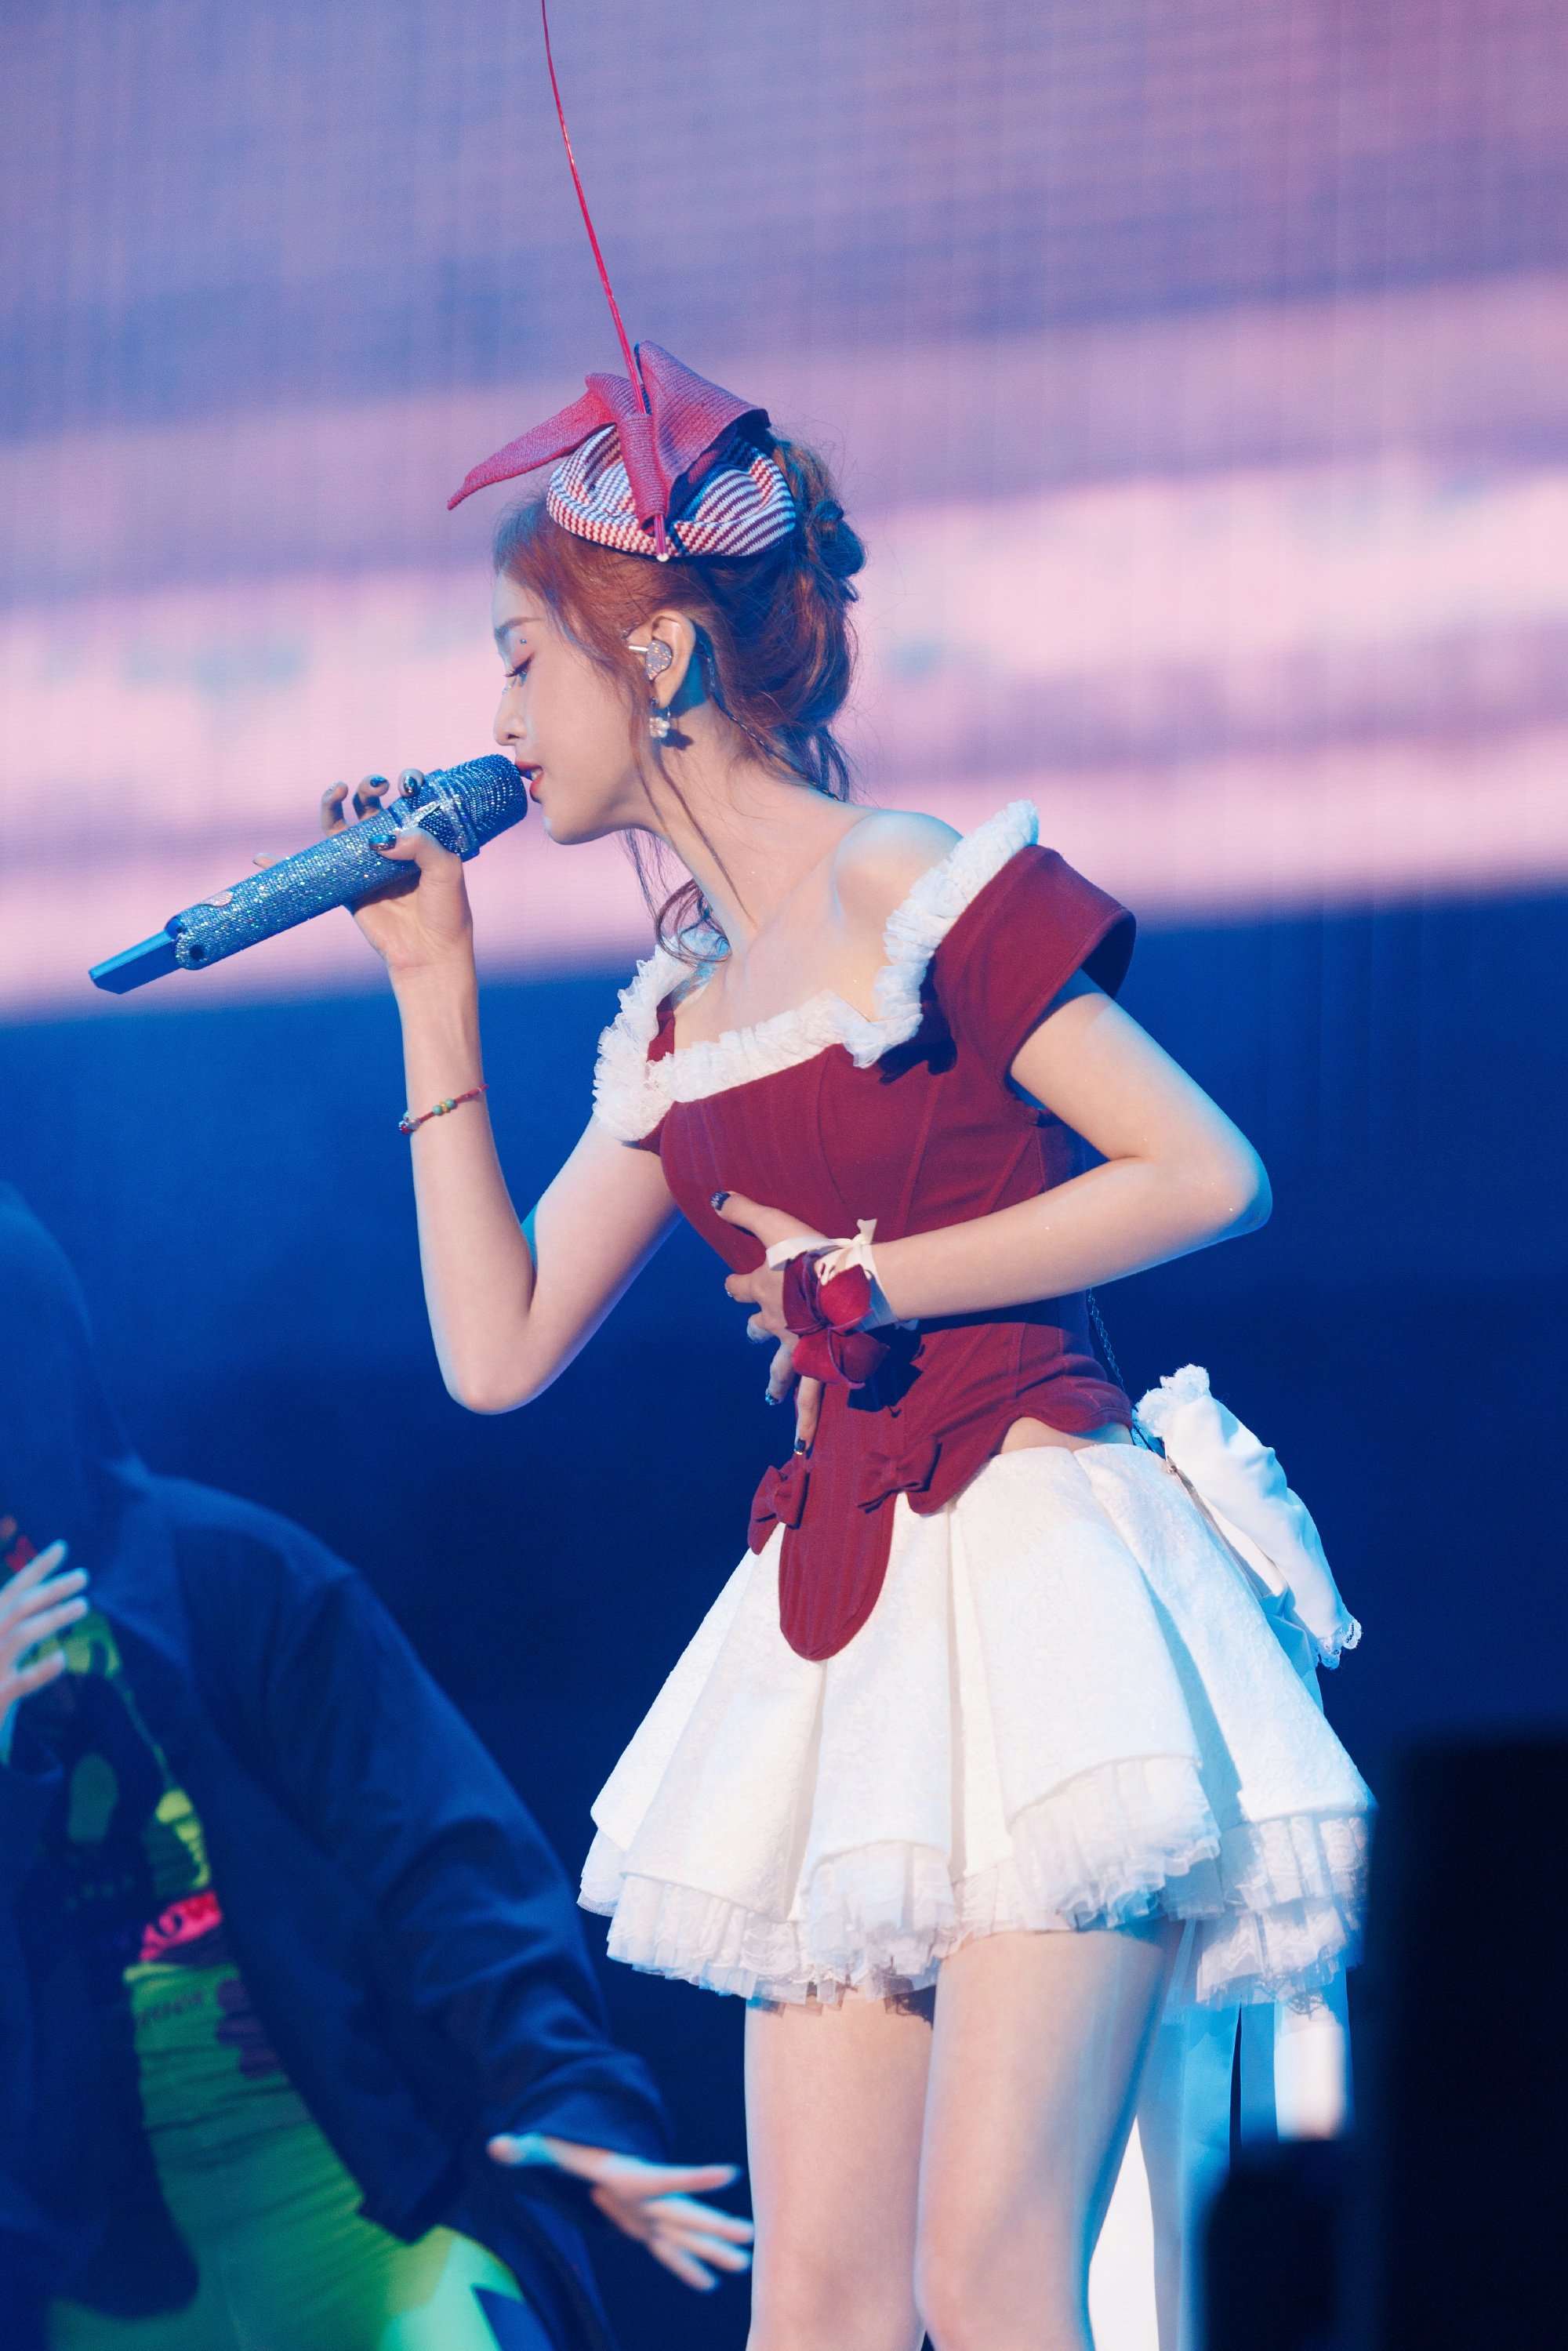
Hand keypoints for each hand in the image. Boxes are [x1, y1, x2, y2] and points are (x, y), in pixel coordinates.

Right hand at [1, 1543, 87, 1748]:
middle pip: (20, 1607)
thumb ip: (15, 1621)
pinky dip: (41, 1670)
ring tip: (84, 1605)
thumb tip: (45, 1595)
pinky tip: (62, 1658)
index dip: (36, 1568)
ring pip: (23, 1635)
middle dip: (52, 1588)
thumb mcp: (1, 1645)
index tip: (62, 1547)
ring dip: (54, 1616)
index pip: (12, 1590)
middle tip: (83, 1575)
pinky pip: (22, 1682)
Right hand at [258, 771, 478, 979]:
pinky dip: (285, 863)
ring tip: (336, 790)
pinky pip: (315, 868)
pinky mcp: (347, 887)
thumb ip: (420, 844)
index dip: (405, 783)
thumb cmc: (446, 912)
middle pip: (369, 806)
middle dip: (369, 788)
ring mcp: (366, 865)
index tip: (406, 783)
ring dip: (332, 803)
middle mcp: (392, 846)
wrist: (430, 955)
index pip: (408, 800)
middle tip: (376, 786)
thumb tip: (380, 838)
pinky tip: (263, 857)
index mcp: (419, 838)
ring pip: (340, 827)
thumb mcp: (445, 870)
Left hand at [487, 2135, 752, 2292]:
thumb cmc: (566, 2147)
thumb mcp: (545, 2146)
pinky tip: (710, 2284)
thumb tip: (498, 2145)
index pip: (667, 2177)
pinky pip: (670, 2251)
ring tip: (745, 2265)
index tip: (730, 2172)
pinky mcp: (644, 2227)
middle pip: (687, 2213)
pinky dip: (690, 2267)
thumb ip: (525, 2146)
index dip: (696, 2176)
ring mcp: (650, 2214)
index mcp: (630, 2177)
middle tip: (751, 2235)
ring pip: (687, 2234)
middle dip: (717, 2225)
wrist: (586, 2148)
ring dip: (714, 2249)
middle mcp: (647, 2197)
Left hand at [714, 1190, 826, 1445]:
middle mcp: (776, 1322)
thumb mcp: (773, 1224)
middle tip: (752, 1336)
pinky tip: (800, 1448)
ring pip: (781, 1369)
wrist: (841, 1289)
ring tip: (770, 1400)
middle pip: (759, 1329)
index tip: (732, 1286)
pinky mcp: (818, 1365)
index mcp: (764, 1291)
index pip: (739, 1288)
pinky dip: (805, 1424)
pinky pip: (810, 1400)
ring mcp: (797, 1347)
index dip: (735, 1286)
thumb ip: (744, 1210)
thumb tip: (715, 1197)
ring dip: (776, 1384)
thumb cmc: (810, 1255)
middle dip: (756, 1332)